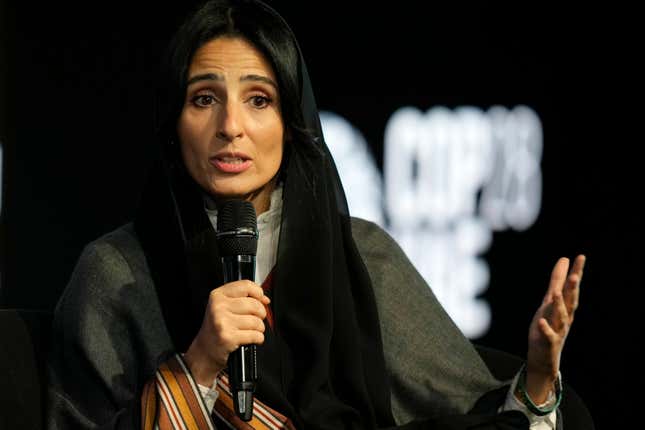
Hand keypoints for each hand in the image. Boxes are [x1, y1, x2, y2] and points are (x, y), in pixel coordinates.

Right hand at [183, 280, 269, 385]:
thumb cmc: (216, 329)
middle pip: (255, 305)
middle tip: (253, 320)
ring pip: (257, 321)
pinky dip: (257, 339)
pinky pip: (256, 335)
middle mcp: (219, 307)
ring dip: (259, 329)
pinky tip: (248, 339)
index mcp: (218, 296)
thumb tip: (265, 299)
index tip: (261, 300)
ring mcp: (223, 322)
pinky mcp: (228, 337)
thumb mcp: (223, 307)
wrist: (204, 352)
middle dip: (260, 314)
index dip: (258, 293)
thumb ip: (243, 298)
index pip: (246, 286)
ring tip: (249, 331)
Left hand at [525, 255, 584, 402]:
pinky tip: (541, 321)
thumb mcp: (550, 301)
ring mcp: (558, 330)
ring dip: (559, 306)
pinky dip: (545, 328)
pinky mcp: (549, 342)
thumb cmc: (548, 325)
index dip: (576, 272)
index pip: (571, 287)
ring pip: (561, 317)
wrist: (544, 357)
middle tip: (575, 275)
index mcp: (565, 307)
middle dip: (572, 289)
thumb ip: (556, 281)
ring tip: (556, 293)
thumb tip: (564, 259)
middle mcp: (565, 317)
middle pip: (570, 301)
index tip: (580, 257)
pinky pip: (548, 335)